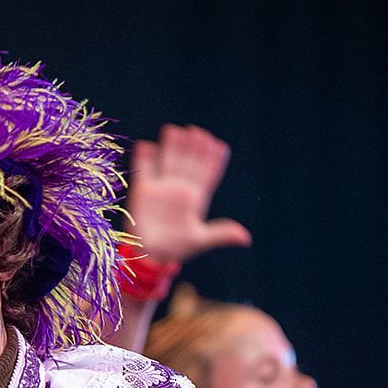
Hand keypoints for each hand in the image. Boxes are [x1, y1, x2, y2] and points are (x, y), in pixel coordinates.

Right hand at [126, 125, 249, 264]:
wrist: (150, 256)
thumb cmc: (177, 249)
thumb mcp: (200, 240)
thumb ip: (220, 234)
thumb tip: (245, 238)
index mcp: (197, 198)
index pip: (207, 174)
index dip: (212, 159)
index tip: (217, 144)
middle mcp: (180, 189)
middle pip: (189, 163)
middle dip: (192, 147)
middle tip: (196, 132)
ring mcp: (162, 188)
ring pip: (168, 161)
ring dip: (171, 147)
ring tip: (173, 130)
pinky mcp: (143, 192)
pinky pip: (144, 171)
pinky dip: (144, 159)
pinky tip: (146, 146)